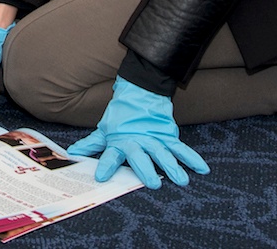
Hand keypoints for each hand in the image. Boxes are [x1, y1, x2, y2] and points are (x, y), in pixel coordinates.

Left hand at [67, 77, 208, 188]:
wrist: (140, 93)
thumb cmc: (121, 116)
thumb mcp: (105, 129)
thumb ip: (92, 143)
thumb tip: (73, 152)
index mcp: (120, 141)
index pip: (111, 155)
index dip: (105, 165)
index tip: (101, 176)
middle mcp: (138, 141)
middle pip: (142, 156)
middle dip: (146, 169)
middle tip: (153, 184)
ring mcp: (155, 138)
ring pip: (164, 153)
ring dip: (173, 166)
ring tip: (181, 180)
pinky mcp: (169, 136)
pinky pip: (181, 148)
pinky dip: (192, 158)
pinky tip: (202, 170)